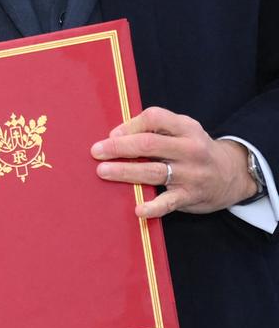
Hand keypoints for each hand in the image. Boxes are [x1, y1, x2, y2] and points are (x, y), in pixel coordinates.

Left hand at [91, 105, 257, 216]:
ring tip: (103, 171)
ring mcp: (191, 174)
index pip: (155, 118)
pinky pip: (169, 202)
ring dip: (125, 171)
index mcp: (185, 127)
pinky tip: (138, 210)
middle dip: (119, 147)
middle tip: (96, 151)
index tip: (111, 134)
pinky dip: (153, 207)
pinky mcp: (190, 196)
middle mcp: (190, 149)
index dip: (130, 125)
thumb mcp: (183, 129)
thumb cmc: (194, 148)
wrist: (231, 175)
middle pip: (149, 144)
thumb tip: (116, 134)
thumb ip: (155, 128)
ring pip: (153, 171)